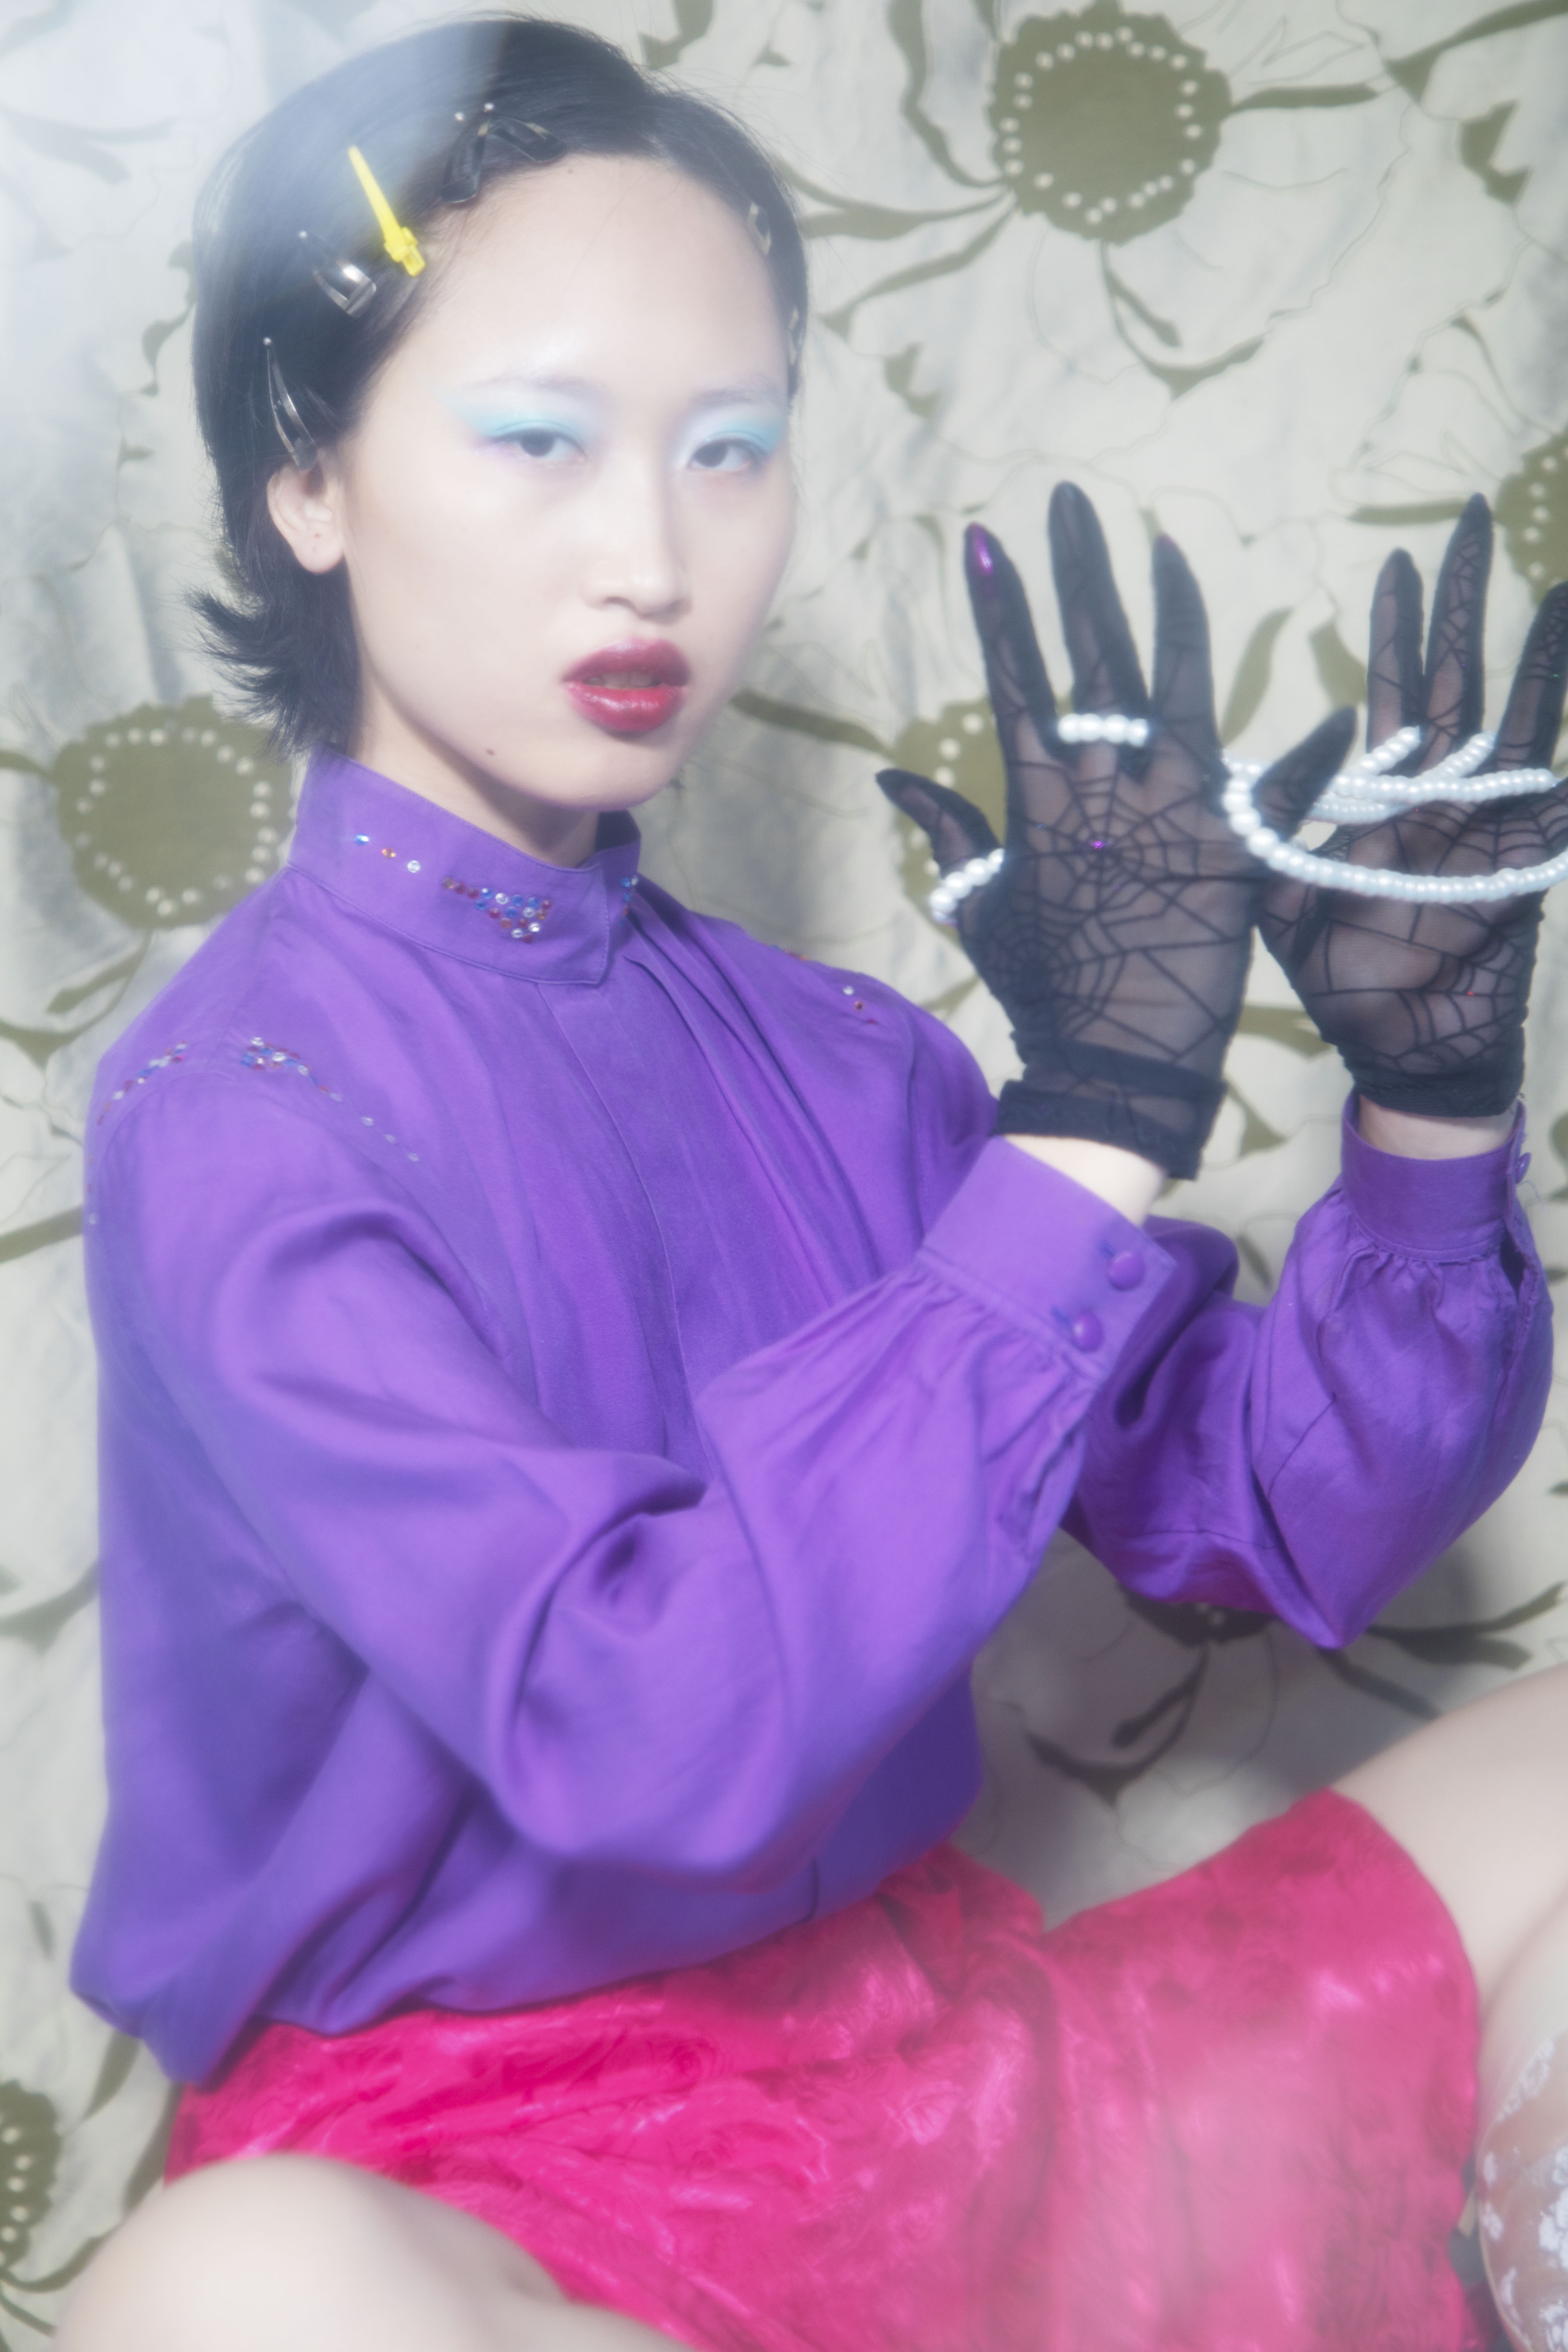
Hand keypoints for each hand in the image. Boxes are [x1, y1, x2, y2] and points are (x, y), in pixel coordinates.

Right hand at [878, 484, 1353, 1179]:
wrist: (1111, 1067)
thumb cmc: (1047, 991)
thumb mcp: (983, 909)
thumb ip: (951, 835)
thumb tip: (895, 778)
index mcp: (1041, 801)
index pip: (1020, 681)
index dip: (1006, 611)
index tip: (990, 545)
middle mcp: (1104, 789)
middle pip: (1089, 658)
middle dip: (1076, 575)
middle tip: (1067, 505)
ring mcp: (1170, 815)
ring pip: (1171, 687)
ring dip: (1165, 611)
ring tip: (1157, 542)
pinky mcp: (1232, 853)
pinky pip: (1279, 796)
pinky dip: (1311, 763)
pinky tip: (1338, 713)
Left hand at [1257, 496, 1567, 1119]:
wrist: (1399, 1049)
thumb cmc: (1344, 988)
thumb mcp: (1283, 905)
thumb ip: (1270, 838)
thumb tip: (1255, 776)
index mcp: (1381, 800)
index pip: (1392, 691)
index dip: (1396, 630)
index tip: (1393, 563)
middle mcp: (1438, 794)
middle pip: (1453, 674)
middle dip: (1460, 600)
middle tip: (1467, 519)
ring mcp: (1486, 818)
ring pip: (1511, 707)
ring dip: (1534, 642)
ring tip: (1546, 574)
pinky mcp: (1523, 851)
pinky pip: (1550, 776)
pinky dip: (1561, 722)